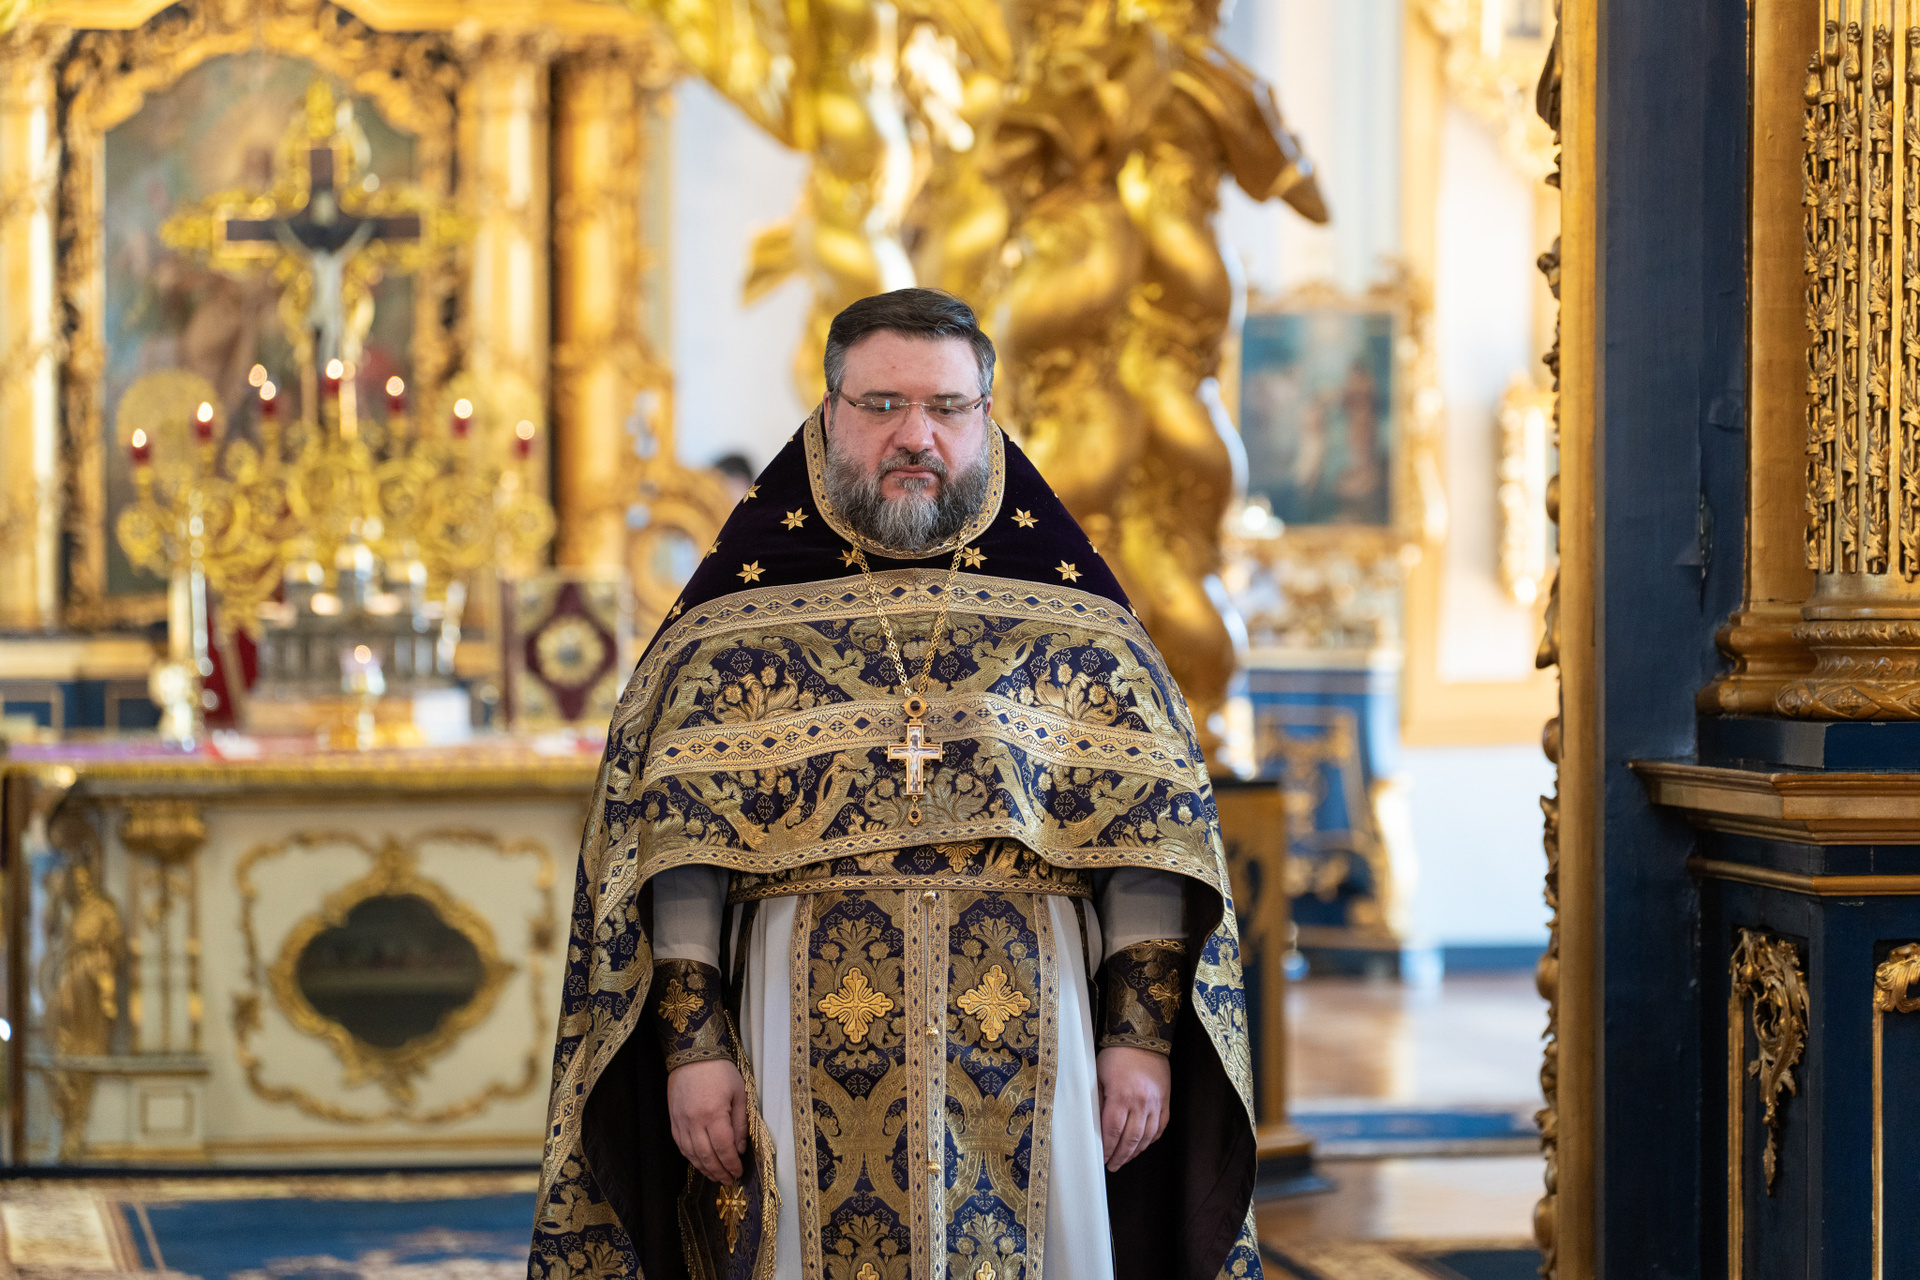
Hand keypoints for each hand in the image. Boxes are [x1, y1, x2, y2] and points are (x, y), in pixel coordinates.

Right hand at [667, 1058, 747, 1181]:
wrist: (692, 1055)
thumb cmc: (720, 1071)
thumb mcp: (739, 1093)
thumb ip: (740, 1123)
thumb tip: (740, 1149)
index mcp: (714, 1114)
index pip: (723, 1149)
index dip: (731, 1164)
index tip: (738, 1172)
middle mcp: (694, 1122)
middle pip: (706, 1156)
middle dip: (719, 1171)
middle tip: (728, 1180)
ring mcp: (681, 1122)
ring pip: (692, 1154)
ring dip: (704, 1169)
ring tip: (716, 1176)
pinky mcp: (673, 1120)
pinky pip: (681, 1146)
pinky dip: (691, 1158)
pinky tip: (700, 1162)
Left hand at [1096, 1045, 1170, 1171]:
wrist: (1143, 1038)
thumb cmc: (1116, 1055)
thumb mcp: (1099, 1076)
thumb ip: (1099, 1101)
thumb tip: (1095, 1126)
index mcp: (1122, 1096)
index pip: (1113, 1131)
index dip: (1107, 1148)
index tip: (1102, 1158)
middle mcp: (1142, 1103)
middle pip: (1131, 1139)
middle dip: (1121, 1156)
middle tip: (1113, 1166)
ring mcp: (1157, 1103)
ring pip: (1147, 1136)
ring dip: (1136, 1151)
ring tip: (1126, 1159)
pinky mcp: (1166, 1101)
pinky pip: (1161, 1127)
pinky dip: (1152, 1139)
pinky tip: (1143, 1145)